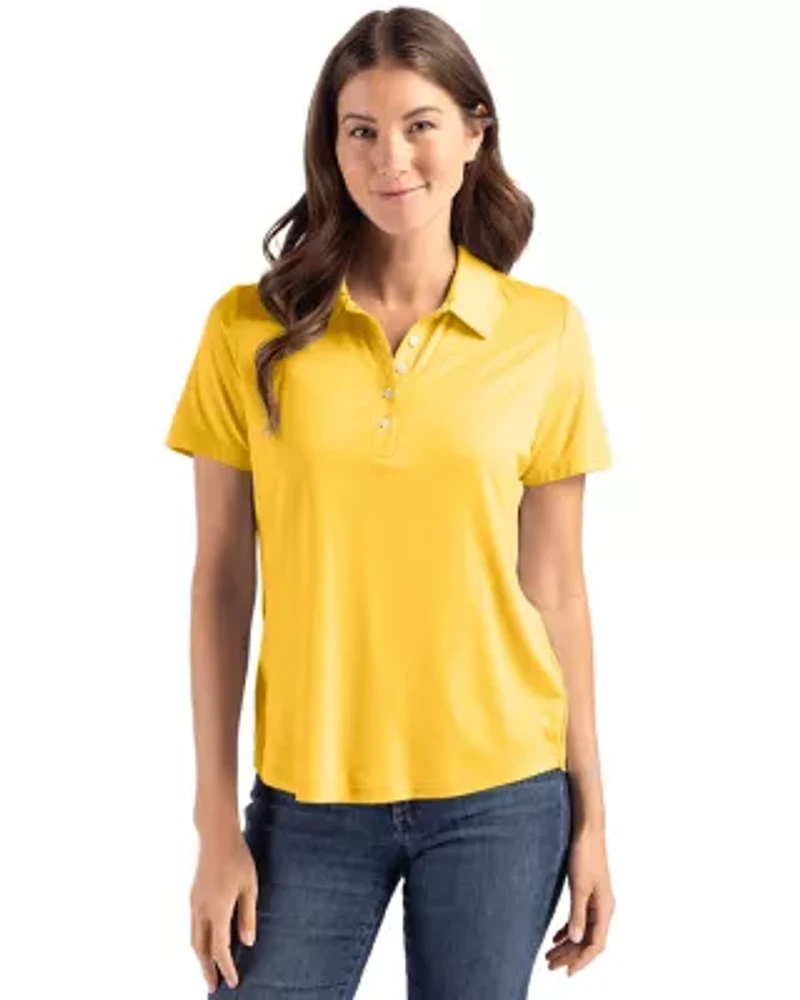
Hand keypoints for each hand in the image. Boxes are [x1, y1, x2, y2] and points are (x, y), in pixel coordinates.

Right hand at [189, 826, 258, 991]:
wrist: (216, 835)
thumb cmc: (238, 858)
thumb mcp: (250, 887)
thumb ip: (248, 916)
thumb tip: (247, 942)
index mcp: (218, 909)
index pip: (220, 948)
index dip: (226, 967)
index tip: (232, 982)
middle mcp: (201, 910)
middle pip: (201, 949)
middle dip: (207, 970)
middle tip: (214, 987)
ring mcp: (194, 902)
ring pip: (194, 938)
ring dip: (200, 957)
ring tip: (208, 970)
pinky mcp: (193, 895)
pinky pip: (193, 926)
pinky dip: (198, 941)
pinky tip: (206, 942)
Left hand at [545, 825, 614, 976]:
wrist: (587, 829)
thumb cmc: (585, 854)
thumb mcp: (579, 886)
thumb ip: (578, 914)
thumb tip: (574, 939)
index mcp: (605, 908)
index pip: (595, 944)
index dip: (581, 960)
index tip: (566, 972)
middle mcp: (604, 907)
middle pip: (588, 940)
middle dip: (570, 955)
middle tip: (551, 965)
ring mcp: (596, 899)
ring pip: (583, 930)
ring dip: (568, 944)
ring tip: (550, 955)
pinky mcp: (588, 891)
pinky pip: (580, 918)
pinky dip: (568, 929)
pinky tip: (556, 937)